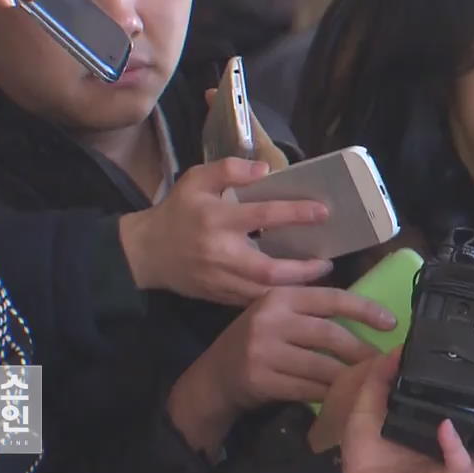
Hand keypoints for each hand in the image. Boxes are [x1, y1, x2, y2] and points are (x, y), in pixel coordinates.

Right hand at [119, 158, 332, 304]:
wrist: (146, 252)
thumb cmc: (176, 212)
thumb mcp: (196, 180)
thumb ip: (229, 169)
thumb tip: (265, 169)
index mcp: (216, 220)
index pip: (262, 216)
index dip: (294, 214)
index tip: (323, 212)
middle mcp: (220, 254)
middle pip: (269, 270)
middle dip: (303, 270)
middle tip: (327, 261)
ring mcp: (220, 280)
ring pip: (263, 294)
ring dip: (294, 289)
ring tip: (318, 277)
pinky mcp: (219, 297)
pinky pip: (253, 303)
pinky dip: (277, 298)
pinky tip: (295, 290)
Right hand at [167, 285, 397, 454]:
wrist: (214, 377)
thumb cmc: (256, 341)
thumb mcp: (277, 315)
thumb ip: (310, 311)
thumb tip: (367, 315)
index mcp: (280, 296)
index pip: (332, 298)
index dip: (365, 309)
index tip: (391, 323)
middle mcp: (271, 319)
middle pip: (330, 335)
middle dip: (361, 351)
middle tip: (382, 362)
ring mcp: (264, 350)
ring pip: (321, 366)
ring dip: (349, 377)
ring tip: (366, 381)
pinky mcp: (261, 379)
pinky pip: (307, 389)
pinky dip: (328, 394)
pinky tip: (341, 397)